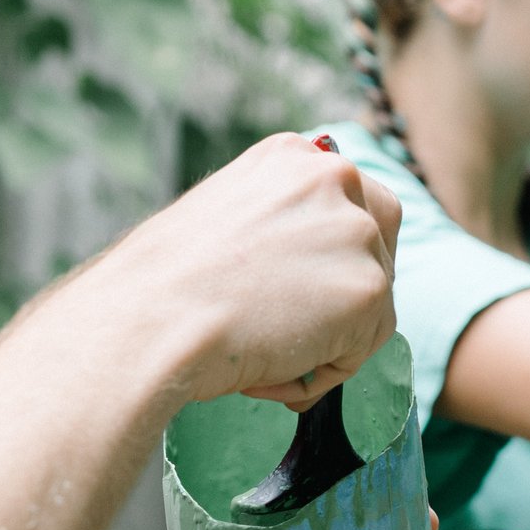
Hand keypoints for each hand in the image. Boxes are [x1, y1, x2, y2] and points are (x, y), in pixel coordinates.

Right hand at [97, 134, 400, 407]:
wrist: (149, 321)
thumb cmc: (161, 286)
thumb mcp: (224, 219)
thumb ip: (277, 224)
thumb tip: (310, 266)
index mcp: (294, 156)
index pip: (352, 203)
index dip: (333, 256)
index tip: (300, 291)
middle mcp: (335, 177)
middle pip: (379, 247)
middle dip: (346, 296)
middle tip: (289, 329)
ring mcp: (357, 231)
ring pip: (371, 305)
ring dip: (324, 342)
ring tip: (260, 355)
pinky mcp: (368, 288)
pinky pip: (361, 348)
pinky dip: (320, 373)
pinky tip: (269, 373)